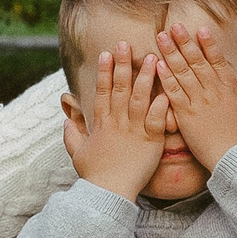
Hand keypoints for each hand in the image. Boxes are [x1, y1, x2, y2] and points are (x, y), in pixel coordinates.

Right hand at [63, 42, 172, 198]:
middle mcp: (117, 122)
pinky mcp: (151, 141)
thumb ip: (72, 135)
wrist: (109, 193)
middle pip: (120, 88)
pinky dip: (163, 103)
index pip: (102, 91)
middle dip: (123, 64)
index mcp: (101, 123)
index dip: (104, 71)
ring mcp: (134, 130)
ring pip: (141, 98)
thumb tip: (67, 121)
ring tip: (154, 57)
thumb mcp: (77, 153)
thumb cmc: (95, 175)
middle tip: (126, 44)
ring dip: (147, 76)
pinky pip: (158, 118)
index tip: (106, 53)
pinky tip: (169, 88)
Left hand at [153, 23, 236, 169]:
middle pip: (197, 61)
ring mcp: (200, 102)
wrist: (236, 160)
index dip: (209, 45)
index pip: (219, 61)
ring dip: (171, 53)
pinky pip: (174, 93)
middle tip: (175, 26)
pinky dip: (165, 78)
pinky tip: (157, 64)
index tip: (201, 29)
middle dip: (185, 42)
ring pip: (183, 72)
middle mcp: (215, 92)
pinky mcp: (186, 116)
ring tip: (162, 37)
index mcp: (232, 90)